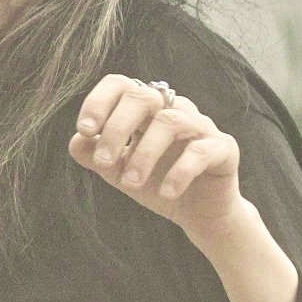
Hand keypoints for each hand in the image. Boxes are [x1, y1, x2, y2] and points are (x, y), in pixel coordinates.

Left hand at [70, 73, 249, 243]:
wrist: (200, 215)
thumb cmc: (158, 185)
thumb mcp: (120, 172)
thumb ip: (97, 156)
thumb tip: (76, 141)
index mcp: (148, 110)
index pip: (122, 85)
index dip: (99, 101)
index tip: (85, 130)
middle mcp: (176, 110)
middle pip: (144, 97)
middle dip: (117, 127)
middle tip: (102, 162)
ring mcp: (202, 127)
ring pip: (170, 122)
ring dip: (144, 154)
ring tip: (129, 183)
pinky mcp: (224, 149)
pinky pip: (200, 151)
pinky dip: (179, 173)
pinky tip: (166, 194)